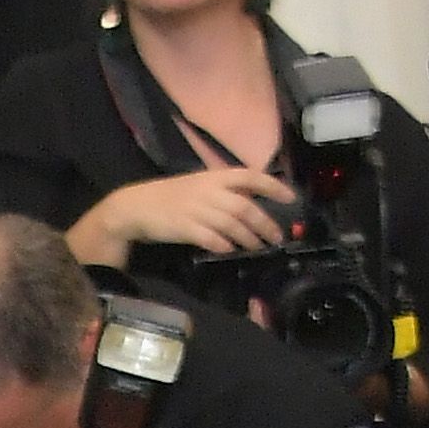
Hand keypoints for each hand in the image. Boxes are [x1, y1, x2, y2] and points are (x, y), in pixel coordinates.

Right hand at [70, 164, 291, 270]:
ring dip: (248, 237)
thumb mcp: (200, 185)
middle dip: (264, 223)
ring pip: (232, 224)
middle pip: (245, 206)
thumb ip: (225, 191)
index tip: (291, 198)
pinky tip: (230, 250)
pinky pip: (211, 238)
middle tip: (276, 237)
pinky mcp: (185, 228)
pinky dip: (223, 245)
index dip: (273, 186)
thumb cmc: (171, 197)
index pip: (251, 177)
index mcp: (215, 176)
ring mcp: (197, 209)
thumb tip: (252, 202)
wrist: (137, 206)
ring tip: (259, 247)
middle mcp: (209, 191)